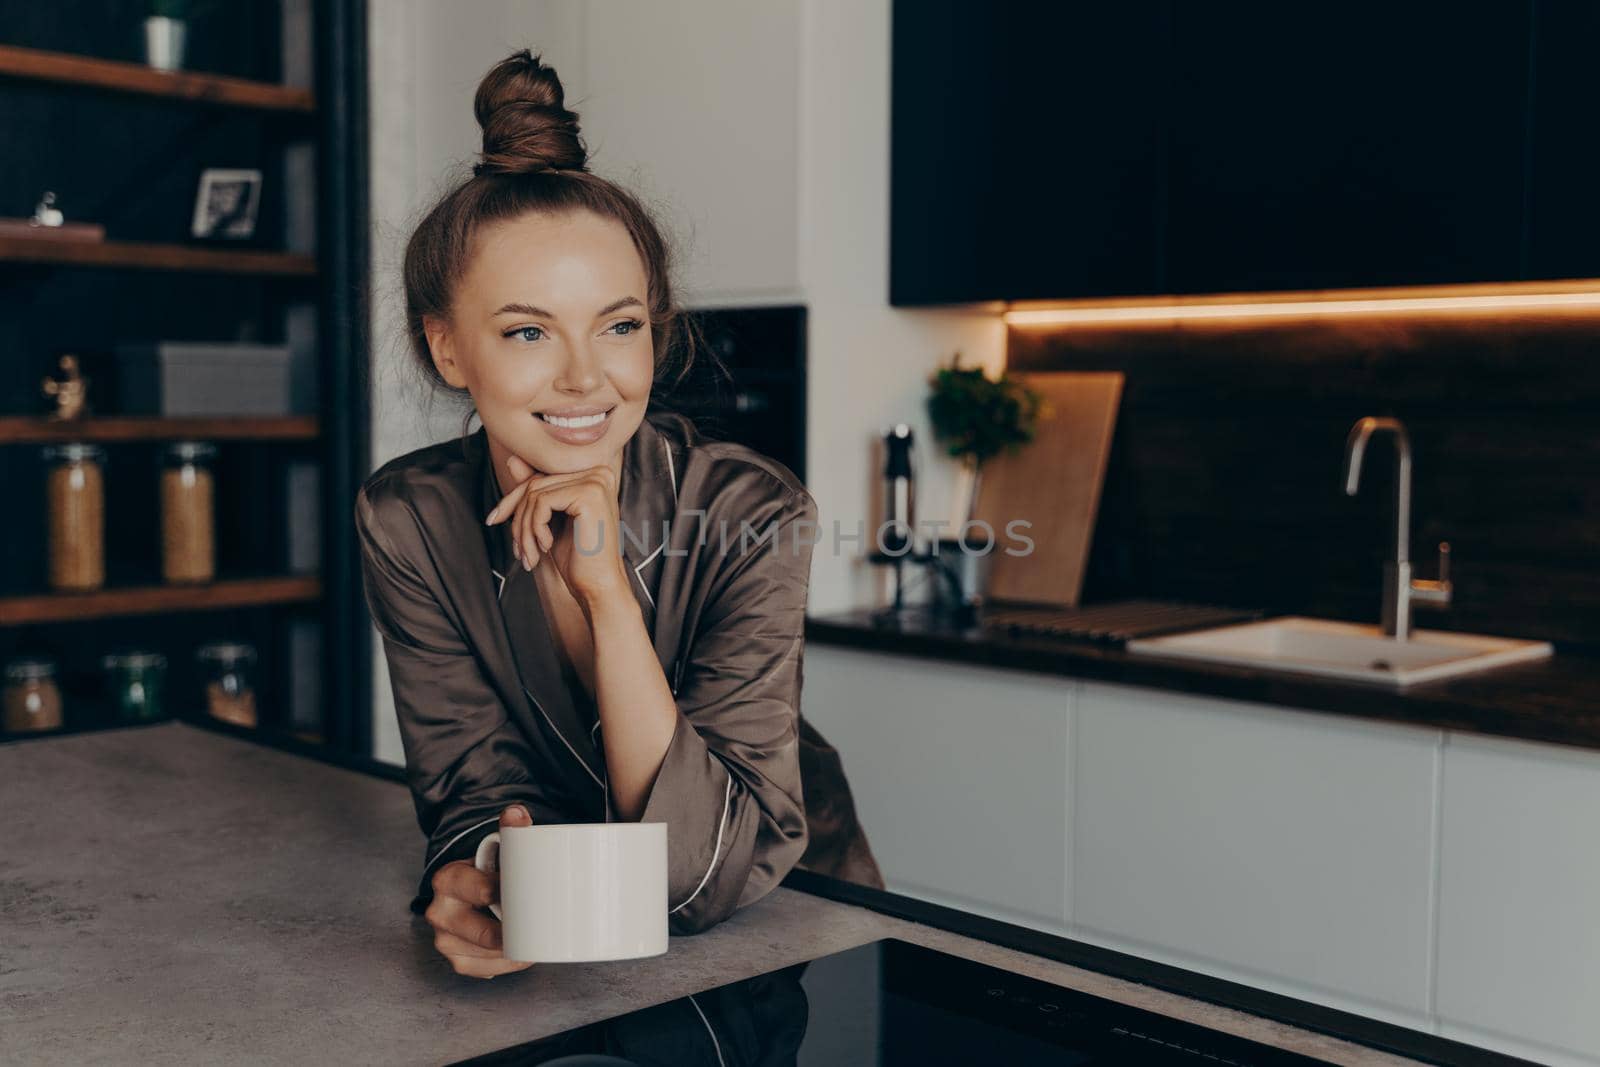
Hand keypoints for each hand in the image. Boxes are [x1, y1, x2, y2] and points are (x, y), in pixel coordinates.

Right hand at [423, 804, 535, 978]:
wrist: (470, 889)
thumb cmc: (487, 870)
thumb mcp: (497, 847)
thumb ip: (512, 828)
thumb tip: (516, 813)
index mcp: (448, 879)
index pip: (481, 891)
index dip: (509, 898)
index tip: (528, 897)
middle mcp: (440, 912)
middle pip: (484, 933)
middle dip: (515, 932)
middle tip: (541, 926)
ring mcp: (446, 940)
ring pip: (488, 955)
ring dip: (515, 951)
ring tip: (537, 939)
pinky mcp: (457, 960)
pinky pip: (486, 969)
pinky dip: (508, 964)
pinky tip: (523, 954)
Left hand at [484, 454, 630, 605]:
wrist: (597, 586)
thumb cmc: (578, 559)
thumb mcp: (549, 521)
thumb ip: (535, 490)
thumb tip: (513, 458)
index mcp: (593, 475)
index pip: (539, 477)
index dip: (513, 500)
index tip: (494, 520)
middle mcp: (598, 472)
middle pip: (535, 484)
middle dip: (517, 519)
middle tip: (518, 550)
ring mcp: (595, 481)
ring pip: (535, 494)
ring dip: (524, 529)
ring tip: (530, 554)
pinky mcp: (589, 494)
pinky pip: (542, 502)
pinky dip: (535, 528)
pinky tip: (546, 546)